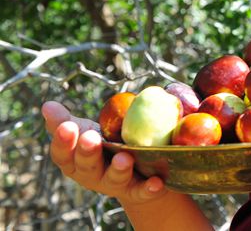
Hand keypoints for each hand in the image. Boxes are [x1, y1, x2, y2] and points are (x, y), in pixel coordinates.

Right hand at [41, 100, 166, 204]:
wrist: (133, 171)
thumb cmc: (102, 146)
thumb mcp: (84, 131)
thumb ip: (65, 120)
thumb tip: (47, 105)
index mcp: (75, 161)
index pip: (63, 154)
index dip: (63, 142)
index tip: (67, 126)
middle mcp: (92, 175)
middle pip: (87, 167)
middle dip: (88, 152)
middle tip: (90, 137)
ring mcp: (114, 184)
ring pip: (114, 179)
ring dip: (118, 169)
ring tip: (124, 157)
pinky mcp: (137, 191)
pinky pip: (142, 191)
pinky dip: (148, 188)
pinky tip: (157, 181)